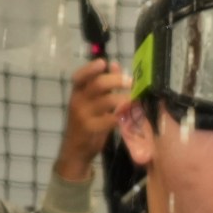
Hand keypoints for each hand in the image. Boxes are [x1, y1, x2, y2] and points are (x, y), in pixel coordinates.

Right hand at [55, 58, 126, 180]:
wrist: (75, 150)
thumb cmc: (86, 122)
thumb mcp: (90, 102)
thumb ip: (101, 84)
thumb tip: (114, 65)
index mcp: (76, 93)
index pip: (79, 76)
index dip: (91, 68)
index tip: (104, 62)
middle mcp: (78, 102)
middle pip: (98, 85)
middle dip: (118, 81)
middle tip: (132, 82)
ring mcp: (84, 116)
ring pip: (108, 101)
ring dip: (125, 98)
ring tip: (136, 99)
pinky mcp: (92, 129)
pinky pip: (112, 118)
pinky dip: (124, 114)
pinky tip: (132, 114)